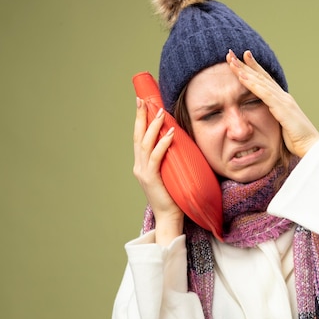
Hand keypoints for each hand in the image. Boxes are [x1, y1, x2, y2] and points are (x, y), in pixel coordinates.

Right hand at [133, 97, 183, 243]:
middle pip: (137, 136)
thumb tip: (181, 142)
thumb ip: (171, 159)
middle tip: (142, 100)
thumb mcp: (171, 173)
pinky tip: (169, 133)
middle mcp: (139, 166)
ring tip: (160, 112)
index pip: (139, 138)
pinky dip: (162, 143)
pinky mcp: (151, 179)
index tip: (142, 103)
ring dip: (153, 126)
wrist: (170, 218)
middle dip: (140, 117)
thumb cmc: (174, 196)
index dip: (140, 120)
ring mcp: (143, 173)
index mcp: (142, 165)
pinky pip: (156, 157)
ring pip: (145, 143)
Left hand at [226, 50, 318, 157]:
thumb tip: (265, 119)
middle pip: (261, 76)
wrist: (311, 147)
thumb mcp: (282, 126)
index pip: (265, 80)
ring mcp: (283, 101)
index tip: (242, 58)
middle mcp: (283, 97)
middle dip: (245, 64)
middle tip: (231, 53)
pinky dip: (251, 84)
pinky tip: (241, 76)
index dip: (253, 68)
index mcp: (283, 100)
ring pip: (260, 81)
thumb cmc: (297, 140)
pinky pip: (263, 93)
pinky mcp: (282, 108)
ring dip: (245, 70)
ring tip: (232, 61)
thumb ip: (274, 119)